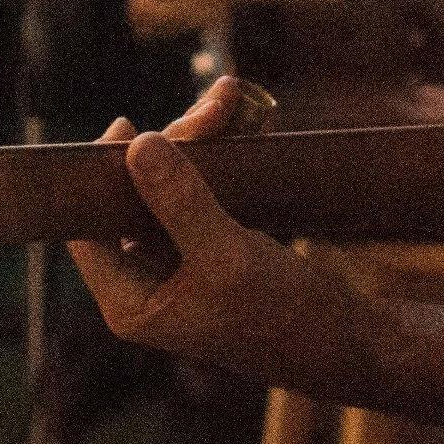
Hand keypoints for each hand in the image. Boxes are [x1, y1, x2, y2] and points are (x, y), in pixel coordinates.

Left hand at [66, 79, 368, 394]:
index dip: (101, 175)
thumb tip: (138, 144)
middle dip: (172, 147)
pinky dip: (221, 156)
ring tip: (229, 99)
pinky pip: (204, 191)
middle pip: (134, 197)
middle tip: (212, 109)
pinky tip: (245, 122)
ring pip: (172, 186)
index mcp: (131, 302)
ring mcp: (181, 264)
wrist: (354, 344)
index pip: (90, 229)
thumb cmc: (287, 317)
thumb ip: (180, 203)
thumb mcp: (228, 258)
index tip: (128, 124)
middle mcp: (148, 283)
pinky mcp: (214, 248)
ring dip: (200, 142)